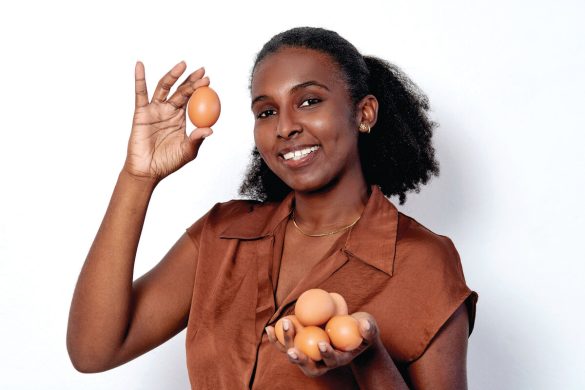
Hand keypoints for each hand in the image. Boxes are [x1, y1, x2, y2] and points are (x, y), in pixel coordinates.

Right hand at [123, 61, 212, 181]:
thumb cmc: (168, 162)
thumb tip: (210, 129)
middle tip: (201, 70)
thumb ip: (197, 139)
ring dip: (173, 75)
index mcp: (180, 117)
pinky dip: (139, 78)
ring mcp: (154, 110)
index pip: (192, 99)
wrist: (148, 170)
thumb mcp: (187, 151)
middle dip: (191, 79)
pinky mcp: (141, 112)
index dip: (199, 88)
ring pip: (164, 88)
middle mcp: (168, 110)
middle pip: (180, 90)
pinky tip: (140, 65)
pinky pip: (140, 93)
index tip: (209, 80)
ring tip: (182, 65)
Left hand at [265, 312, 379, 377]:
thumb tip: (365, 324)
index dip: (326, 354)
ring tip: (280, 328)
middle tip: (293, 350)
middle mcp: (322, 362)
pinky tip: (269, 328)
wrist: (352, 332)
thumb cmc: (362, 331)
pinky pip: (286, 344)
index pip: (331, 361)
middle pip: (308, 365)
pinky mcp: (300, 346)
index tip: (322, 343)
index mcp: (339, 359)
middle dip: (300, 359)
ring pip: (294, 355)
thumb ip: (369, 329)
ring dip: (285, 344)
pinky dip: (277, 338)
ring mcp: (309, 355)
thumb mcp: (370, 329)